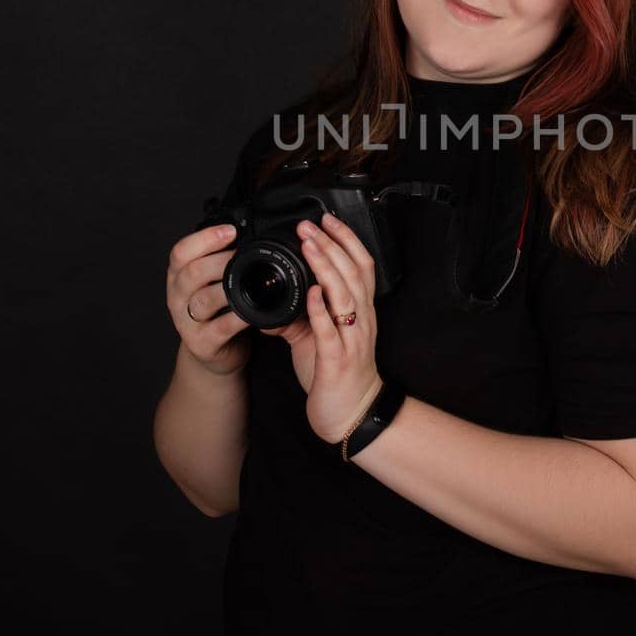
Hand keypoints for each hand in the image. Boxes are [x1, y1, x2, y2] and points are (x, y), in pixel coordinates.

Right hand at [165, 223, 252, 375]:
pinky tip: (250, 311)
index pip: (181, 251)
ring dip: (227, 288)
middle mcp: (177, 297)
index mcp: (178, 275)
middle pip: (191, 273)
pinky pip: (220, 328)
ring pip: (202, 300)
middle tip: (243, 255)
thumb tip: (247, 230)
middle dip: (220, 260)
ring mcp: (187, 322)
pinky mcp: (202, 343)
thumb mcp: (211, 281)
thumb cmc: (218, 310)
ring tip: (248, 281)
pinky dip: (237, 318)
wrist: (215, 351)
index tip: (231, 230)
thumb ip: (218, 258)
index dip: (204, 238)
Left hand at [262, 213, 384, 443]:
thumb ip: (301, 317)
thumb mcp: (318, 339)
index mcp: (360, 312)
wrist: (351, 416)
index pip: (362, 266)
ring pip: (345, 294)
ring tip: (309, 245)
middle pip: (355, 272)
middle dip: (332, 244)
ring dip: (326, 266)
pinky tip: (310, 292)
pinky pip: (331, 330)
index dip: (347, 239)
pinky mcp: (337, 360)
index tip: (328, 219)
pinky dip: (321, 308)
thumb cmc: (336, 375)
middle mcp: (361, 321)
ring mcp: (351, 339)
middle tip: (309, 224)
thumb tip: (274, 301)